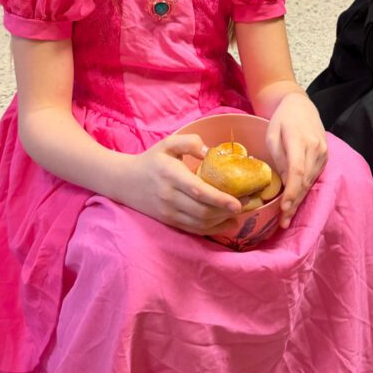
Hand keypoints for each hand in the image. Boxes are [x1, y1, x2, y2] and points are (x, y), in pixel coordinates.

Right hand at [121, 134, 241, 233]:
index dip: (220, 199)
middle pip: (202, 211)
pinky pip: (193, 229)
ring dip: (221, 221)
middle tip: (247, 205)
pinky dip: (212, 229)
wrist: (125, 181)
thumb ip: (190, 142)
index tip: (238, 203)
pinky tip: (225, 223)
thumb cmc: (152, 160)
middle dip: (226, 211)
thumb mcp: (168, 143)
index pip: (198, 191)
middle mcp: (169, 196)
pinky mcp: (169, 221)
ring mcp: (169, 212)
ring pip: (200, 223)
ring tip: (238, 215)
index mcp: (171, 175)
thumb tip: (211, 153)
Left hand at [266, 92, 327, 228]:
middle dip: (294, 203)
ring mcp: (323, 153)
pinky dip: (304, 190)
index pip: (298, 171)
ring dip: (300, 200)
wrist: (300, 105)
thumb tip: (284, 182)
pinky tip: (295, 201)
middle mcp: (316, 148)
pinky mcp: (325, 157)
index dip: (292, 191)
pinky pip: (314, 177)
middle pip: (305, 181)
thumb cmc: (282, 119)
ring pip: (311, 182)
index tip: (284, 207)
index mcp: (300, 140)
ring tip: (287, 217)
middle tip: (283, 222)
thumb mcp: (272, 135)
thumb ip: (279, 158)